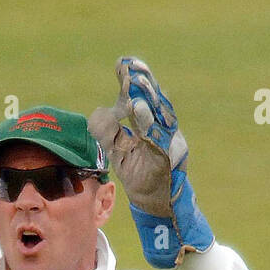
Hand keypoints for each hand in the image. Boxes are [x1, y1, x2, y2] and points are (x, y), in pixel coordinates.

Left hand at [89, 57, 212, 265]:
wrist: (156, 205)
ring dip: (149, 104)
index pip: (142, 96)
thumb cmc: (139, 175)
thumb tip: (98, 113)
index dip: (134, 80)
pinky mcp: (172, 162)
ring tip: (134, 92)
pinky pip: (163, 143)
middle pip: (156, 101)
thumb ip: (109, 132)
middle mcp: (164, 129)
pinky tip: (141, 118)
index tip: (122, 63)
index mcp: (150, 124)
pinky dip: (153, 130)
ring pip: (161, 119)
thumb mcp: (119, 151)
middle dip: (144, 84)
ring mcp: (171, 143)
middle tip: (130, 68)